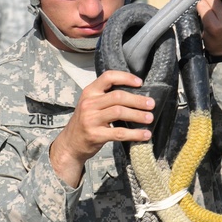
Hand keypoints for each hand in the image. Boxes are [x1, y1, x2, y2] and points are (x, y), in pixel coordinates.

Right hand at [49, 70, 153, 186]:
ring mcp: (91, 120)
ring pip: (120, 112)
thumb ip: (106, 97)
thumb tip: (136, 94)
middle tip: (151, 104)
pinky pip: (120, 133)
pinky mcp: (96, 135)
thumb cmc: (85, 122)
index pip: (108, 77)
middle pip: (118, 97)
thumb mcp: (90, 105)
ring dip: (138, 115)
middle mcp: (89, 104)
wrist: (70, 144)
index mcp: (89, 92)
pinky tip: (145, 135)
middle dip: (137, 100)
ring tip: (150, 118)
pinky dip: (135, 134)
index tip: (140, 83)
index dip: (126, 77)